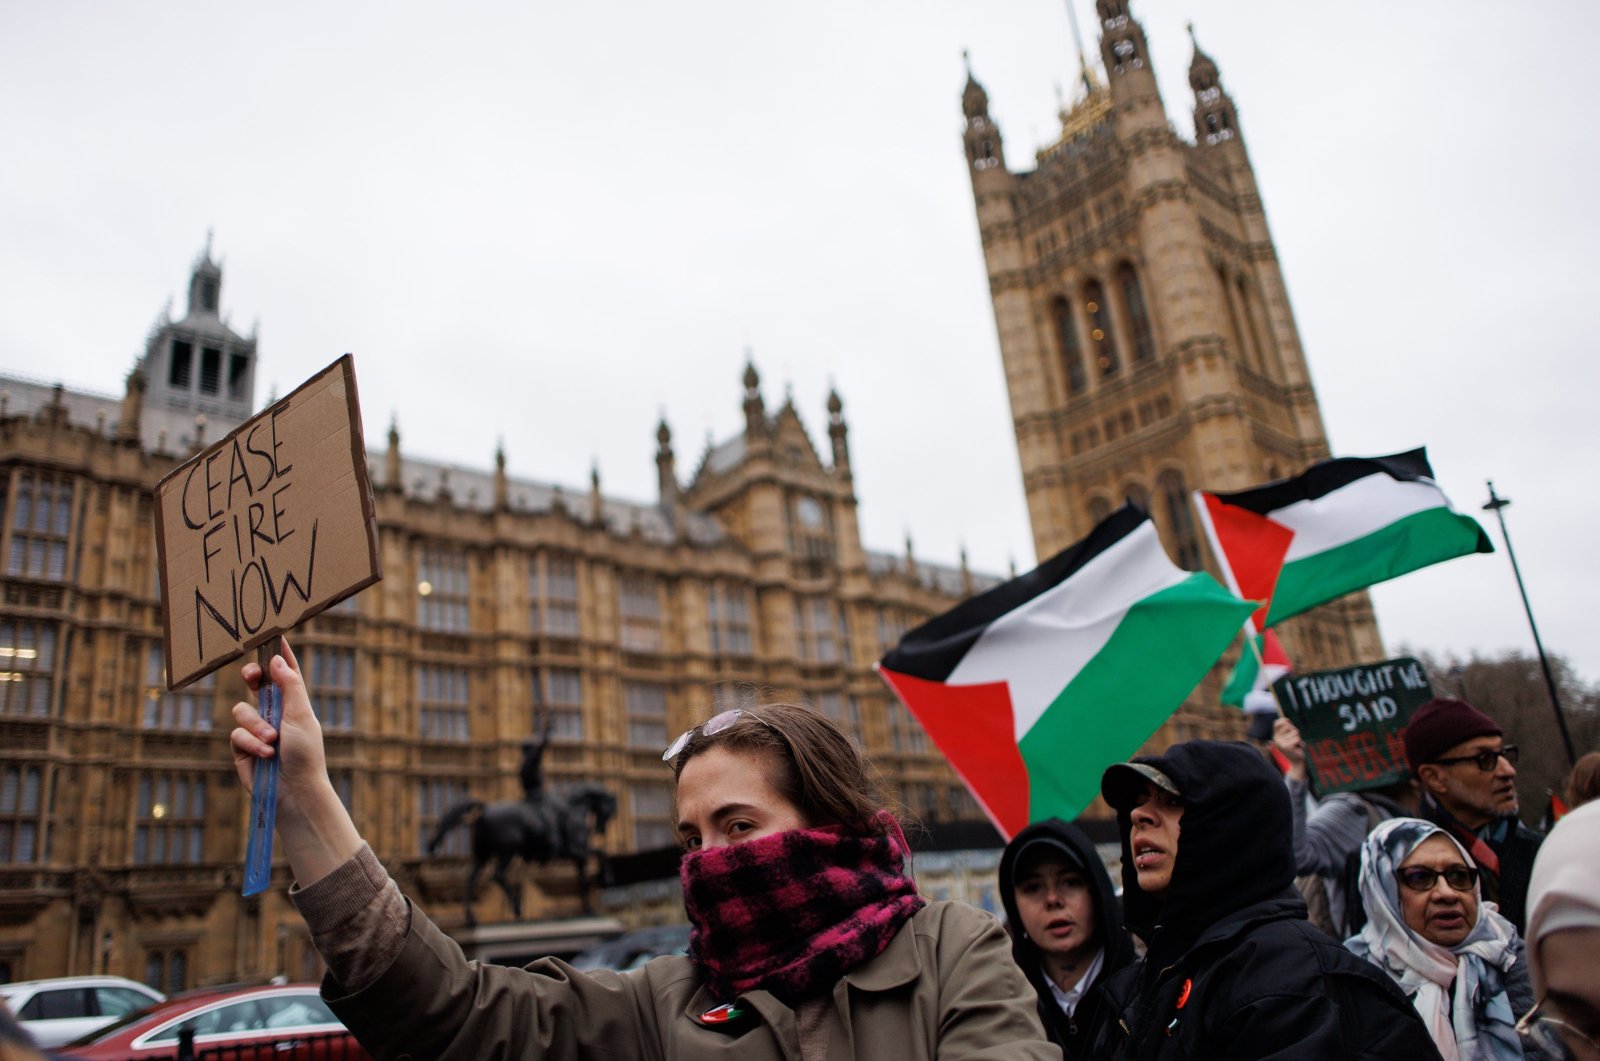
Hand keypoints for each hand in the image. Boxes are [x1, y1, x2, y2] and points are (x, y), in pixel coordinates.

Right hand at [230, 637, 327, 812]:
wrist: (294, 789)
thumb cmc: (305, 752)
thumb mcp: (301, 714)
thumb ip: (289, 685)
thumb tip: (276, 659)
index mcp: (293, 702)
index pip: (284, 673)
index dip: (278, 655)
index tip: (272, 635)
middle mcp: (274, 712)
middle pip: (255, 684)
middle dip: (250, 676)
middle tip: (251, 674)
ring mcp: (256, 729)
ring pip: (241, 710)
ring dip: (256, 725)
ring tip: (272, 740)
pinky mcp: (242, 747)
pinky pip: (236, 733)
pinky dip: (250, 742)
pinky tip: (265, 754)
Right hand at [1272, 717, 1307, 780]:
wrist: (1296, 762)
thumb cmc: (1295, 748)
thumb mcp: (1289, 737)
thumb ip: (1287, 729)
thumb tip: (1286, 720)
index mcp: (1276, 736)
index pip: (1277, 723)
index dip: (1284, 720)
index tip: (1289, 723)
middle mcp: (1276, 739)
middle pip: (1288, 726)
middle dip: (1294, 730)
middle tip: (1295, 739)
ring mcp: (1281, 743)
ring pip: (1294, 732)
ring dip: (1298, 738)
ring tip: (1297, 745)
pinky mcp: (1287, 747)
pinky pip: (1297, 739)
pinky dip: (1300, 743)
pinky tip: (1298, 748)